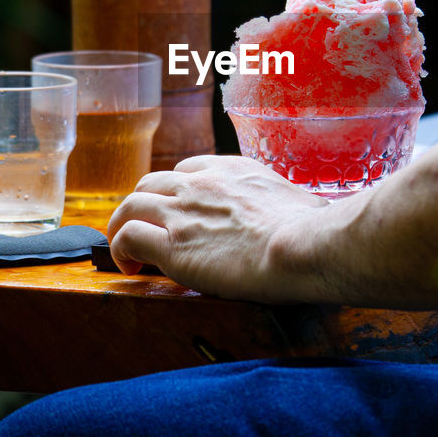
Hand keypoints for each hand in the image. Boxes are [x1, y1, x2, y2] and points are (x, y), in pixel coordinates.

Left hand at [107, 155, 330, 301]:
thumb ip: (294, 208)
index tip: (181, 210)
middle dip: (145, 204)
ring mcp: (182, 212)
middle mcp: (201, 184)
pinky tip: (130, 266)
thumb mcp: (304, 203)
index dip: (178, 190)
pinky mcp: (171, 245)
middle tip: (149, 228)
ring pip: (131, 205)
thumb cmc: (314, 230)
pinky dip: (121, 250)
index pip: (189, 170)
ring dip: (123, 224)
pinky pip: (128, 237)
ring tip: (126, 247)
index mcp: (233, 170)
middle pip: (152, 183)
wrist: (304, 245)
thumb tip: (316, 218)